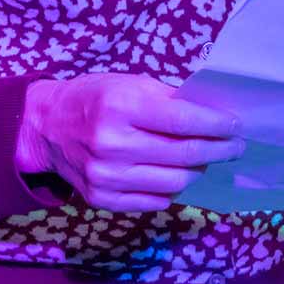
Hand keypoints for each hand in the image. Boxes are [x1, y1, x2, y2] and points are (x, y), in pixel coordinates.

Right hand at [15, 73, 243, 212]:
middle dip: (218, 150)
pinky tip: (176, 174)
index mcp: (121, 107)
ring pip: (174, 182)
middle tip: (234, 146)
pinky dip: (172, 188)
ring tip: (205, 159)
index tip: (236, 126)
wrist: (47, 126)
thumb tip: (213, 114)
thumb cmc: (95, 97)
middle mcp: (113, 144)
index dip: (217, 125)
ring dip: (197, 170)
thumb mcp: (129, 83)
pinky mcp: (102, 199)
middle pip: (184, 155)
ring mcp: (106, 176)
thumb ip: (169, 99)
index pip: (184, 121)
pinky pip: (154, 200)